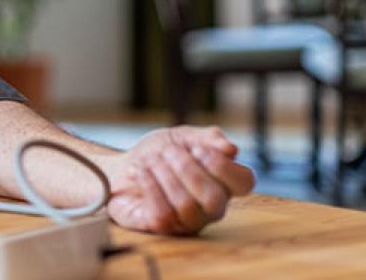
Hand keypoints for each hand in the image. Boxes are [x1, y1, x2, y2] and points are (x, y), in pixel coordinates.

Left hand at [106, 126, 254, 235]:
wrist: (121, 167)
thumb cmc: (158, 153)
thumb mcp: (181, 136)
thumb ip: (207, 138)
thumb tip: (231, 149)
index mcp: (222, 182)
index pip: (244, 182)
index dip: (222, 165)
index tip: (196, 149)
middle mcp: (210, 207)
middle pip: (214, 198)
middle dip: (188, 169)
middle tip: (168, 152)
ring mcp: (187, 221)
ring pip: (187, 207)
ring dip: (165, 176)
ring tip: (152, 161)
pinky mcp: (162, 228)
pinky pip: (163, 215)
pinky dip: (150, 187)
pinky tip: (140, 172)